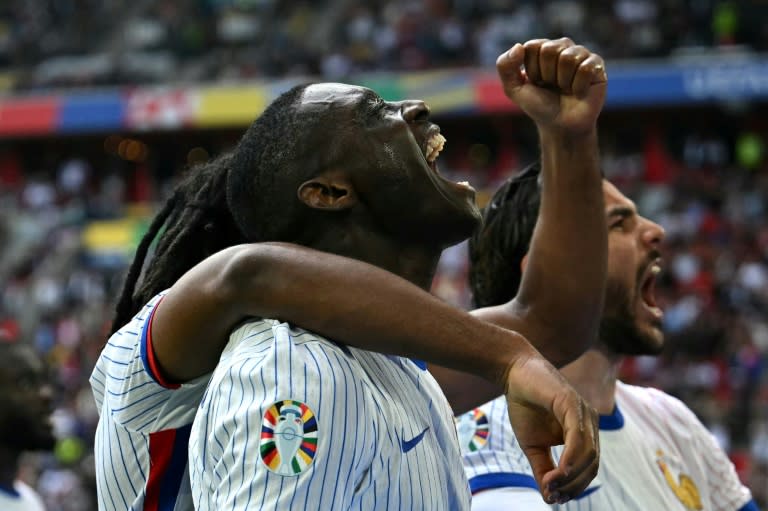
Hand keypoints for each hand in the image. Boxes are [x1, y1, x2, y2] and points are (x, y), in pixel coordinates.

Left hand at [496, 38, 606, 134]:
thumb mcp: (514, 89)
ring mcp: (580, 55)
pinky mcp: (596, 65)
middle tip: (552, 86)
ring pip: (568, 58)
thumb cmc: (539, 106)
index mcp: (541, 48)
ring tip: (565, 89)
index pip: (533, 47)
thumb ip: (505, 67)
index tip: (536, 82)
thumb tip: (518, 46)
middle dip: (547, 75)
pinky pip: (586, 67)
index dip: (532, 70)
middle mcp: (562, 47)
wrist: (560, 126)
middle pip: (550, 50)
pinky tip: (578, 92)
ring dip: (563, 81)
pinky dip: (578, 86)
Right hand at [503, 353, 599, 503]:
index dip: (575, 487)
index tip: (554, 498)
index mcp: (584, 433)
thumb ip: (543, 469)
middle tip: (553, 495)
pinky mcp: (571, 403)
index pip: (589, 468)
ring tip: (551, 484)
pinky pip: (578, 436)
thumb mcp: (532, 445)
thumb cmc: (525, 406)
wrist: (513, 373)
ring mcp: (584, 412)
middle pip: (592, 465)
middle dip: (574, 485)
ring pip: (588, 454)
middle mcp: (590, 423)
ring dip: (571, 476)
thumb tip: (549, 498)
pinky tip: (560, 471)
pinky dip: (571, 457)